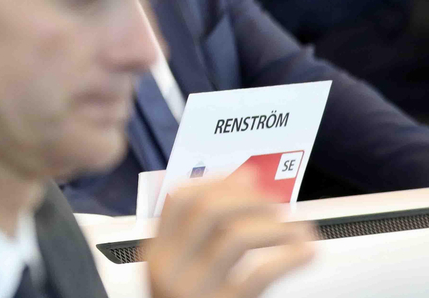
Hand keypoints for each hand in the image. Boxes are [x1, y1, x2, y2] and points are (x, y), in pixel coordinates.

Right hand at [144, 172, 315, 297]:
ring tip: (297, 231)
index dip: (220, 182)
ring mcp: (195, 291)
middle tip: (277, 205)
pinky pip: (262, 272)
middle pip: (207, 211)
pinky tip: (306, 252)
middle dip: (250, 199)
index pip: (180, 199)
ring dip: (276, 227)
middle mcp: (170, 268)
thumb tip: (245, 177)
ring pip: (236, 237)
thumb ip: (204, 233)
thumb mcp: (186, 271)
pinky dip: (291, 256)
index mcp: (157, 254)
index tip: (250, 181)